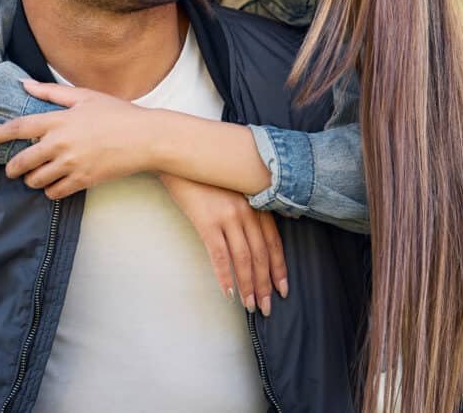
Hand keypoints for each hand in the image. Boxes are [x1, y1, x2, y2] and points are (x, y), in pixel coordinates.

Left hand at [0, 80, 153, 198]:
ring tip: (39, 173)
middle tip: (13, 168)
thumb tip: (23, 83)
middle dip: (12, 167)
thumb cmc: (117, 113)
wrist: (146, 138)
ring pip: (36, 180)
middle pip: (21, 162)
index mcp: (59, 120)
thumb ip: (50, 92)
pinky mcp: (83, 181)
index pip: (17, 129)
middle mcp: (61, 144)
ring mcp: (72, 164)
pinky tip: (56, 182)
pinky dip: (50, 189)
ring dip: (32, 179)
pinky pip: (54, 192)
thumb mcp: (84, 96)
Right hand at [158, 173, 287, 316]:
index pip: (274, 241)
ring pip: (244, 258)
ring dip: (249, 285)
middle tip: (268, 306)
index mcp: (255, 202)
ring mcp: (227, 216)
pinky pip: (220, 255)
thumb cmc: (206, 171)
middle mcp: (246, 210)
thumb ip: (255, 203)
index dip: (279, 267)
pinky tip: (228, 293)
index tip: (283, 288)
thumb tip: (282, 221)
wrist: (180, 155)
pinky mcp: (207, 222)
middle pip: (261, 253)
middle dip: (266, 283)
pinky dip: (225, 277)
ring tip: (251, 306)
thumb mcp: (236, 184)